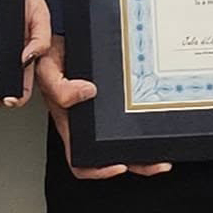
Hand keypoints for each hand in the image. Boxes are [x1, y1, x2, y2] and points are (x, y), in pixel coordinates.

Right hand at [36, 35, 170, 179]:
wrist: (57, 42)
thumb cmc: (50, 58)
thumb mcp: (47, 70)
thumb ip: (60, 86)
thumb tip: (86, 92)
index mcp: (71, 126)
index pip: (81, 161)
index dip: (98, 170)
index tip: (119, 166)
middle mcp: (88, 126)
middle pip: (112, 156)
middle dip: (137, 163)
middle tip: (158, 162)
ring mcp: (102, 116)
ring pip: (126, 141)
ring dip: (146, 149)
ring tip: (165, 151)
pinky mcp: (114, 103)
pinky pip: (130, 120)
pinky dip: (145, 125)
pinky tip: (157, 122)